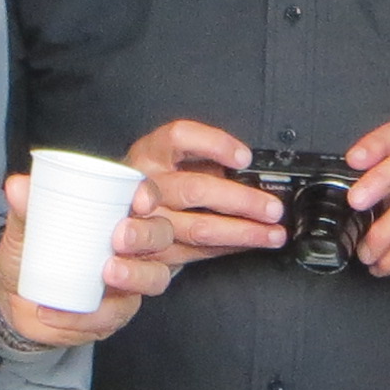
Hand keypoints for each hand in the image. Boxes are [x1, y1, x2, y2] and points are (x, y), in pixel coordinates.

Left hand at [0, 169, 181, 346]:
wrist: (13, 296)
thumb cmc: (31, 251)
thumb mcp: (25, 227)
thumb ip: (24, 207)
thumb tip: (17, 186)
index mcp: (115, 213)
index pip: (145, 197)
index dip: (149, 195)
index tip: (139, 201)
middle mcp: (131, 245)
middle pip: (160, 236)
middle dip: (146, 235)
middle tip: (119, 237)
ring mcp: (129, 280)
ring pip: (154, 278)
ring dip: (135, 275)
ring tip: (107, 273)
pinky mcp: (114, 313)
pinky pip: (112, 316)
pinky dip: (85, 316)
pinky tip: (55, 311)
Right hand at [123, 120, 291, 263]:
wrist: (116, 225)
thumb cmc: (155, 187)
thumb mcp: (171, 163)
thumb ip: (204, 163)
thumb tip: (250, 172)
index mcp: (149, 154)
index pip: (179, 137)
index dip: (214, 144)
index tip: (244, 158)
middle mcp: (143, 186)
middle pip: (195, 189)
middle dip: (241, 200)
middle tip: (271, 207)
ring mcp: (147, 222)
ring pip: (200, 228)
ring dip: (244, 232)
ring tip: (273, 232)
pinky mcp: (155, 252)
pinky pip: (199, 251)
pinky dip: (231, 247)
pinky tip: (251, 243)